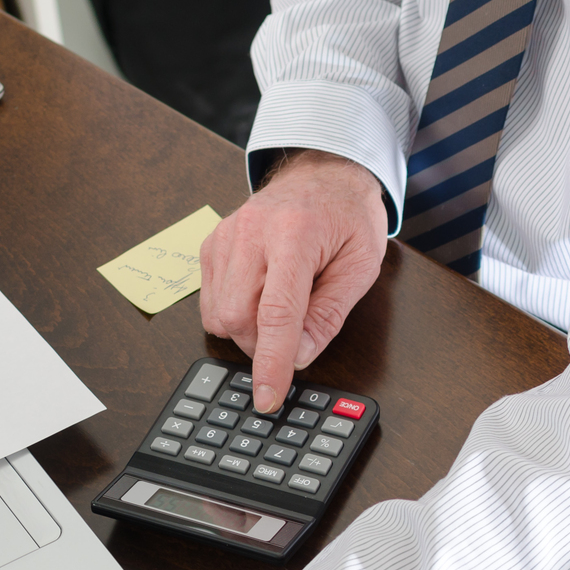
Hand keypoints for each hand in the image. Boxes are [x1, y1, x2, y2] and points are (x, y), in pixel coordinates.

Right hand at [199, 149, 386, 410]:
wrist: (322, 173)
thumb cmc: (347, 216)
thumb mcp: (360, 266)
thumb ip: (329, 314)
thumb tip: (300, 357)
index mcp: (295, 234)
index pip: (275, 313)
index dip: (271, 362)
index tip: (268, 397)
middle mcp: (251, 232)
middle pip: (236, 318)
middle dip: (261, 345)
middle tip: (293, 337)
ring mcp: (225, 237)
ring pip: (217, 314)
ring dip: (247, 331)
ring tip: (279, 310)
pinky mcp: (211, 244)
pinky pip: (209, 301)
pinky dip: (233, 314)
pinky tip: (259, 296)